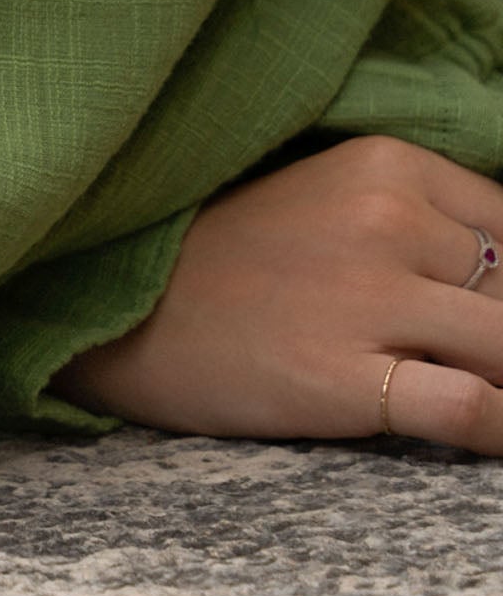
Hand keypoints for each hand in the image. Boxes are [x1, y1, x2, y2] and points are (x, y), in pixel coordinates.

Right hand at [56, 134, 502, 451]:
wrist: (129, 304)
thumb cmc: (232, 253)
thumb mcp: (329, 194)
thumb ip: (417, 219)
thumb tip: (499, 269)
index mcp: (386, 163)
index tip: (482, 302)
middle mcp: (388, 218)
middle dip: (498, 329)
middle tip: (456, 346)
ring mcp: (369, 298)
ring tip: (481, 389)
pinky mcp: (348, 378)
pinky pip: (471, 410)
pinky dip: (498, 429)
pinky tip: (490, 432)